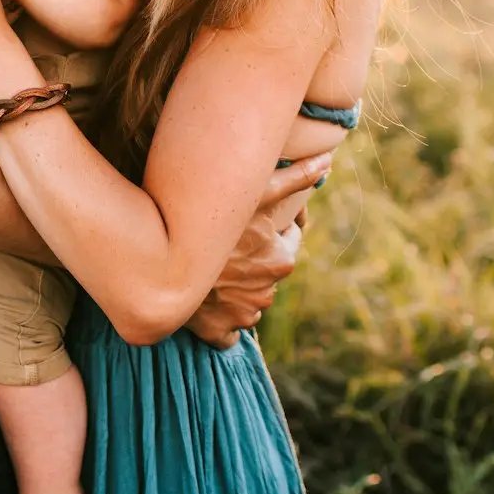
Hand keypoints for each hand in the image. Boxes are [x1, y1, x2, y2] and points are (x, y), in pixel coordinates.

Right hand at [185, 152, 331, 348]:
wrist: (164, 257)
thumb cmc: (214, 218)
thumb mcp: (258, 192)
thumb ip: (296, 177)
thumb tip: (329, 162)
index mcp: (281, 260)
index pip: (288, 241)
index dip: (272, 227)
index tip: (252, 220)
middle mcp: (267, 292)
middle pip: (266, 271)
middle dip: (254, 259)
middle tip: (228, 241)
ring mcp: (242, 314)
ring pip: (249, 300)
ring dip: (238, 288)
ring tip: (214, 267)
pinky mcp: (218, 331)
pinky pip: (228, 331)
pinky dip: (222, 319)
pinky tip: (209, 301)